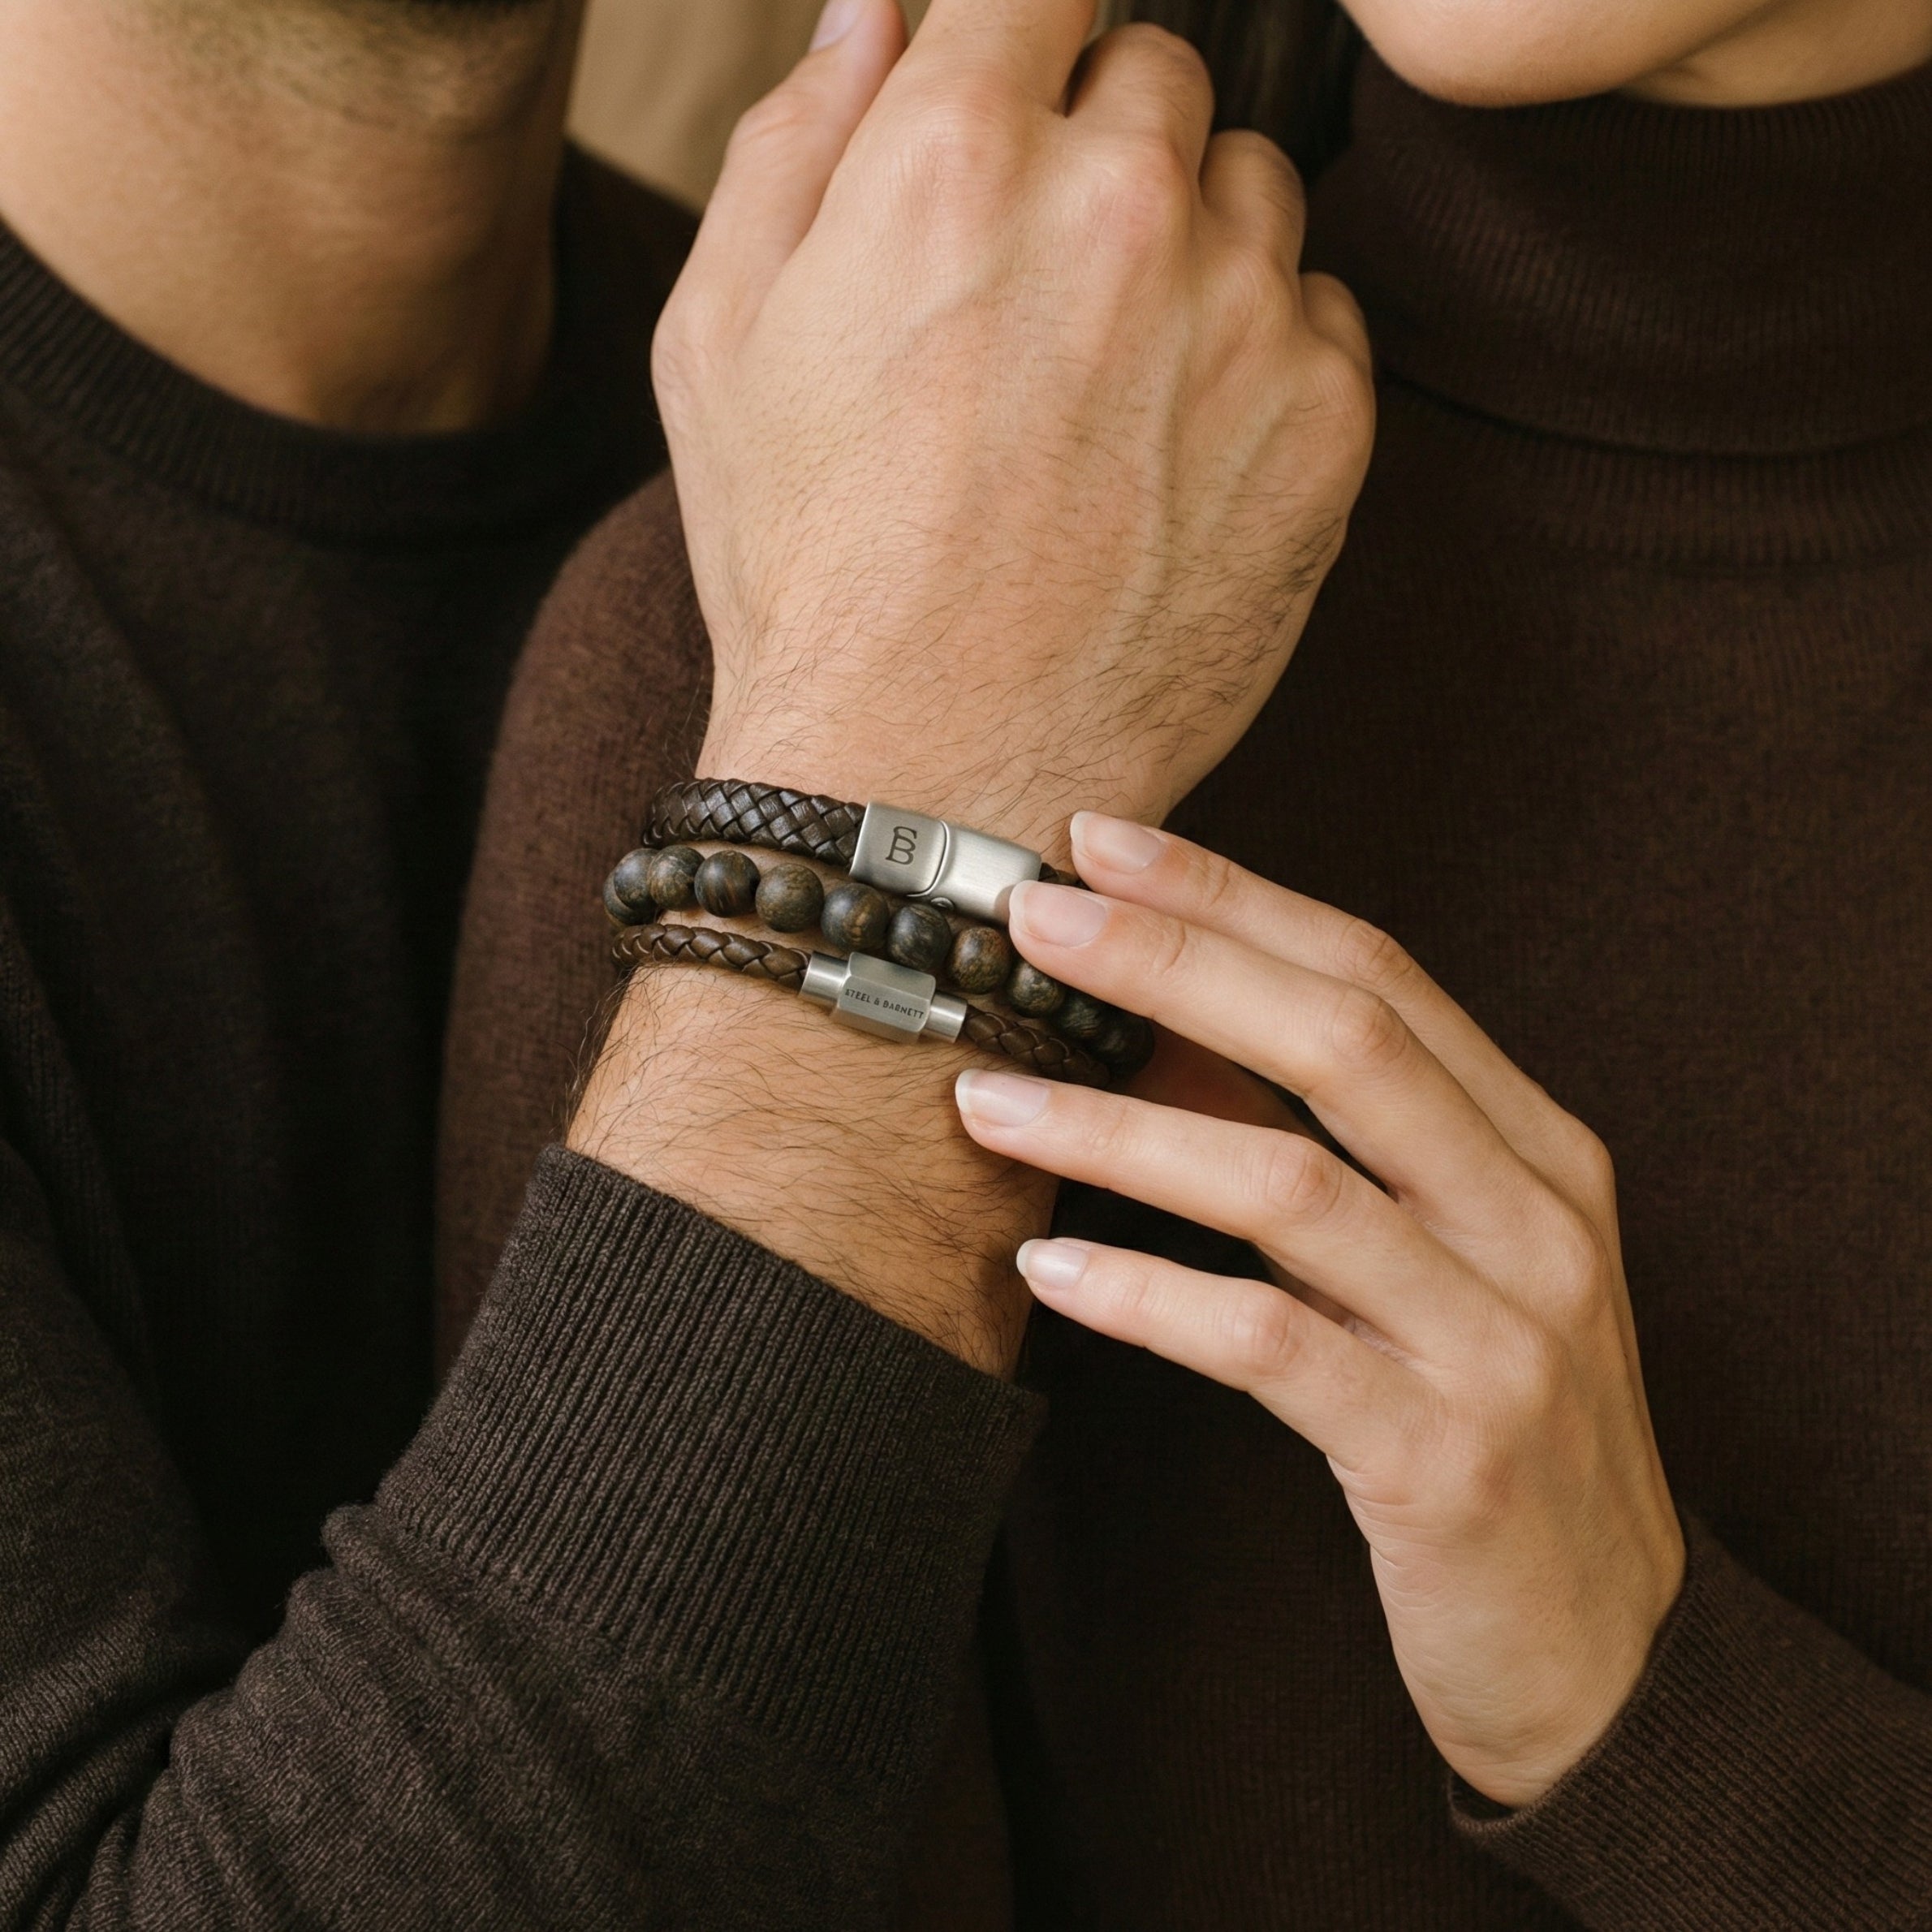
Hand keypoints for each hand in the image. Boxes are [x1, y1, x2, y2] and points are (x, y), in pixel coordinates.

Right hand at [575, 0, 1371, 1375]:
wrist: (926, 777)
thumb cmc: (809, 570)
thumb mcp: (721, 342)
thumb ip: (796, 137)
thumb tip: (876, 12)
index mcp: (955, 152)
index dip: (1024, 33)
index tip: (1020, 92)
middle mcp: (1119, 204)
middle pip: (1162, 71)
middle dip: (1104, 148)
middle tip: (1045, 288)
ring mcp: (1240, 314)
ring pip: (1256, 189)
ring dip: (1194, 249)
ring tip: (1107, 389)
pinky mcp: (1325, 423)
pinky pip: (1323, 317)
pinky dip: (1260, 359)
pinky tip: (1171, 458)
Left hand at [953, 814, 1685, 1800]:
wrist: (1603, 1654)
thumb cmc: (1490, 1424)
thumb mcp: (1443, 1260)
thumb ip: (1337, 1143)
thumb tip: (1166, 1018)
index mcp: (1540, 1149)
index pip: (1379, 974)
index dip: (1236, 898)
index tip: (1105, 843)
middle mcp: (1537, 1221)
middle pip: (1342, 1042)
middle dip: (1174, 961)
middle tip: (1029, 915)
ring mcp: (1502, 1338)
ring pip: (1291, 1185)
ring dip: (1121, 1126)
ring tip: (985, 1095)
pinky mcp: (1444, 1457)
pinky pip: (1269, 1345)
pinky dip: (1149, 1296)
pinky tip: (1050, 1266)